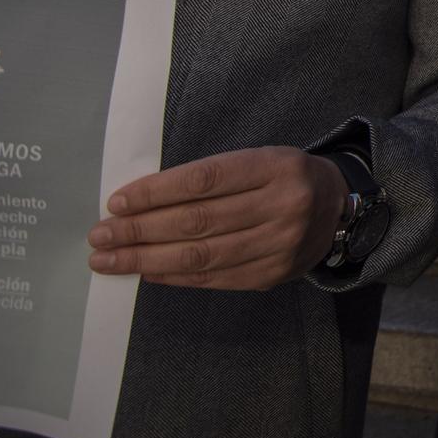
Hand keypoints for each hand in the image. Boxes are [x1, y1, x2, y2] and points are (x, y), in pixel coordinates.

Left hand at [88, 147, 347, 288]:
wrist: (337, 208)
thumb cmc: (284, 178)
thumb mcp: (259, 159)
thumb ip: (210, 178)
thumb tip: (142, 203)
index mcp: (276, 167)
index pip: (205, 180)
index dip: (156, 192)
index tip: (117, 203)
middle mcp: (283, 205)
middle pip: (198, 221)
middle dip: (140, 230)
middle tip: (100, 236)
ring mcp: (280, 244)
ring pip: (201, 255)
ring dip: (147, 259)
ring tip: (110, 259)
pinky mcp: (272, 274)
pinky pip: (214, 278)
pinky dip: (175, 276)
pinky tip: (148, 272)